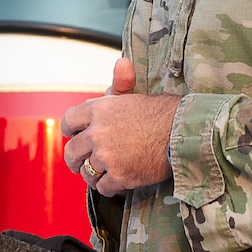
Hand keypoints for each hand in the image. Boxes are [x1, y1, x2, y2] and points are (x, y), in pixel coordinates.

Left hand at [59, 57, 177, 197]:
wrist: (184, 133)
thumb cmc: (161, 113)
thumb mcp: (136, 95)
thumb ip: (121, 84)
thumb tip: (121, 63)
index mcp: (97, 110)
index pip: (68, 121)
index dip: (69, 131)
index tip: (73, 136)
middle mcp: (96, 133)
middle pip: (72, 151)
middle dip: (74, 159)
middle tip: (79, 164)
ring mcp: (107, 156)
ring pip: (86, 172)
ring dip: (93, 175)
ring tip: (101, 174)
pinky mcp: (120, 175)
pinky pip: (103, 188)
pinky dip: (109, 187)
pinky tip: (117, 182)